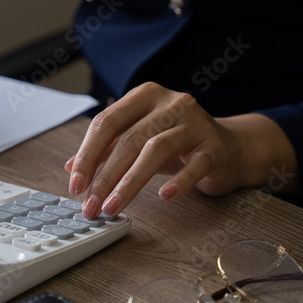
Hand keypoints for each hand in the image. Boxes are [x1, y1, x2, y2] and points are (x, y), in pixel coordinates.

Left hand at [65, 82, 296, 218]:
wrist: (231, 149)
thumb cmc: (178, 145)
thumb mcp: (139, 142)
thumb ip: (107, 151)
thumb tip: (71, 168)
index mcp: (144, 96)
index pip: (107, 122)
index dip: (87, 155)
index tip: (74, 185)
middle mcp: (170, 103)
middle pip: (129, 138)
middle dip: (104, 176)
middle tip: (90, 204)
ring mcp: (196, 122)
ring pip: (156, 149)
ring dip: (130, 182)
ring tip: (113, 206)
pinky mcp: (216, 146)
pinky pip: (195, 164)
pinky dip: (179, 181)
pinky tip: (163, 196)